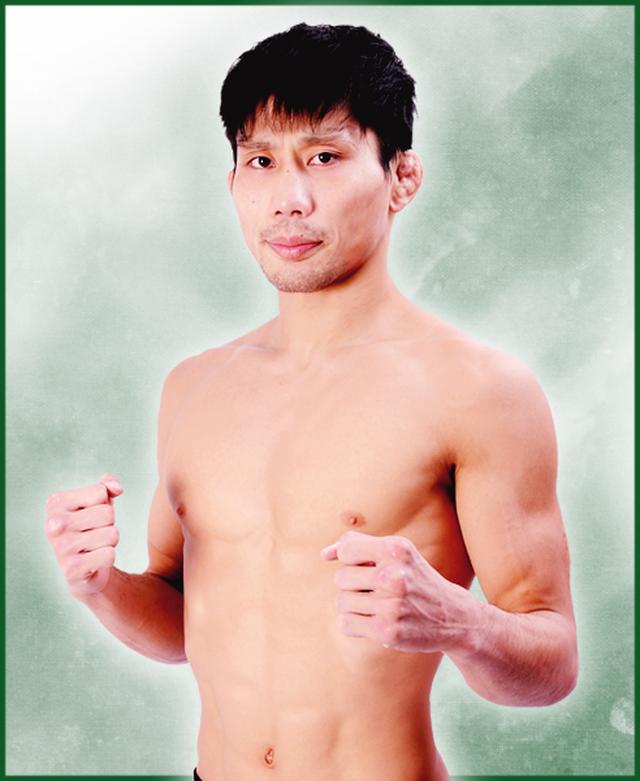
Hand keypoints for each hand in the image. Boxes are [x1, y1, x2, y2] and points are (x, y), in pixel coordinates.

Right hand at [44, 474, 122, 599]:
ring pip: (111, 534)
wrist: (83, 568)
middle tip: (95, 533)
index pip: (100, 492)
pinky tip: (93, 561)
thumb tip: (117, 488)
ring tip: (94, 546)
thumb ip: (108, 484)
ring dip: (110, 542)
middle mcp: (54, 524)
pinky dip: (108, 558)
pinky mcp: (72, 569)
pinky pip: (109, 555)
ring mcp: (61, 547)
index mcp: (56, 502)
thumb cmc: (91, 527)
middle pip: (107, 513)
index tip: (91, 515)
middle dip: (109, 524)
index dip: (104, 503)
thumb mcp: (99, 501)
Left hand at [320, 530, 475, 652]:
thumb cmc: (414, 578)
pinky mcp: (387, 632)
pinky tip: (373, 620)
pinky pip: (346, 624)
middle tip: (375, 589)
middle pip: (341, 578)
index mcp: (395, 550)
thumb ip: (357, 545)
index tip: (365, 566)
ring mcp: (391, 605)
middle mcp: (394, 576)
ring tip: (376, 605)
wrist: (452, 616)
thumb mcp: (395, 552)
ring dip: (353, 605)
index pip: (346, 550)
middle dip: (352, 585)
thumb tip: (324, 554)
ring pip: (341, 602)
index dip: (350, 559)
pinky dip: (354, 623)